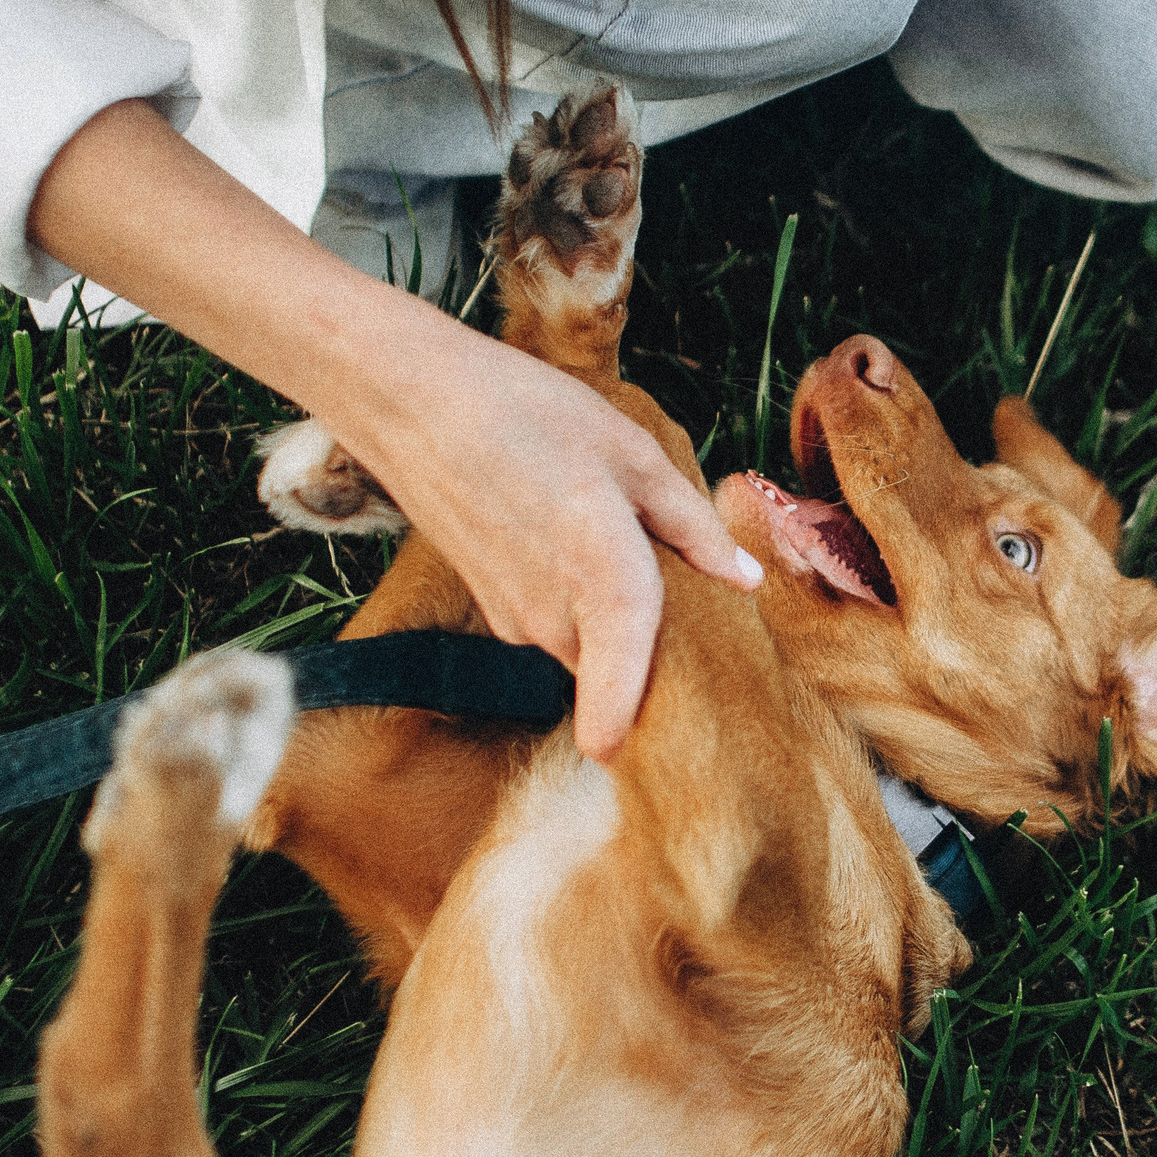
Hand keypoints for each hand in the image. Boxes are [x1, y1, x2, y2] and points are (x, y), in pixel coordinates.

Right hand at [344, 332, 758, 759]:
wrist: (413, 401)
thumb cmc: (528, 412)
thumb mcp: (632, 454)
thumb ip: (692, 526)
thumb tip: (743, 579)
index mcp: (604, 575)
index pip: (621, 683)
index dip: (622, 725)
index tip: (624, 755)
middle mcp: (556, 614)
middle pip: (617, 666)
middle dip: (645, 646)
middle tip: (668, 580)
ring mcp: (515, 616)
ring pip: (582, 646)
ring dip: (605, 620)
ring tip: (605, 535)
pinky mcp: (489, 607)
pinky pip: (549, 624)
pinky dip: (567, 599)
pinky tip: (558, 533)